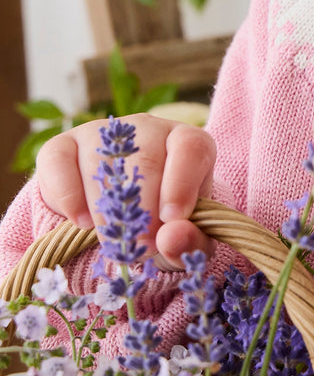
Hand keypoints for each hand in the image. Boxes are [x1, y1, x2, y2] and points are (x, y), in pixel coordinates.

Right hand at [35, 115, 216, 268]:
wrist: (117, 220)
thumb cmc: (164, 224)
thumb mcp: (185, 237)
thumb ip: (190, 240)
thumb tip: (171, 238)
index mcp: (188, 144)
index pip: (191, 148)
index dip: (181, 184)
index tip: (171, 219)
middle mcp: (147, 129)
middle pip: (145, 160)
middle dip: (142, 211)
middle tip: (139, 247)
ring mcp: (102, 133)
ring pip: (103, 165)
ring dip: (108, 211)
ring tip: (115, 241)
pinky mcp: (62, 146)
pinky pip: (60, 164)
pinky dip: (69, 197)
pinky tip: (83, 222)